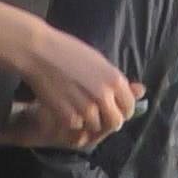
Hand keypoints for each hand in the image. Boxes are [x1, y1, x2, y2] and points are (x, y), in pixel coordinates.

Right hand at [8, 23, 138, 146]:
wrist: (38, 52)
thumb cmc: (68, 51)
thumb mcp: (98, 61)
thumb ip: (116, 80)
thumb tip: (138, 91)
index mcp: (115, 80)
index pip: (129, 107)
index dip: (123, 110)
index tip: (115, 109)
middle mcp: (104, 96)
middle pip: (116, 123)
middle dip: (109, 120)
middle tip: (99, 114)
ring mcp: (86, 109)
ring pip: (96, 127)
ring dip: (90, 121)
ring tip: (78, 107)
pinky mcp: (69, 117)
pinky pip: (77, 126)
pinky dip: (73, 120)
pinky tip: (65, 107)